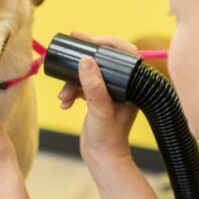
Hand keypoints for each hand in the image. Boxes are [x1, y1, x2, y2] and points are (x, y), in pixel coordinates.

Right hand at [58, 32, 139, 168]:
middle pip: (105, 59)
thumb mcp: (100, 109)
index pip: (124, 53)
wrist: (102, 159)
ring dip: (73, 80)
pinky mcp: (98, 98)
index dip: (107, 42)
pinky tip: (65, 102)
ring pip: (90, 73)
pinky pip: (83, 85)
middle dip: (86, 56)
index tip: (89, 39)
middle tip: (71, 41)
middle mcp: (124, 86)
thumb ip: (94, 86)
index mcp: (133, 85)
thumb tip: (85, 60)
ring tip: (64, 94)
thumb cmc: (108, 137)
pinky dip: (72, 91)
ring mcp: (111, 92)